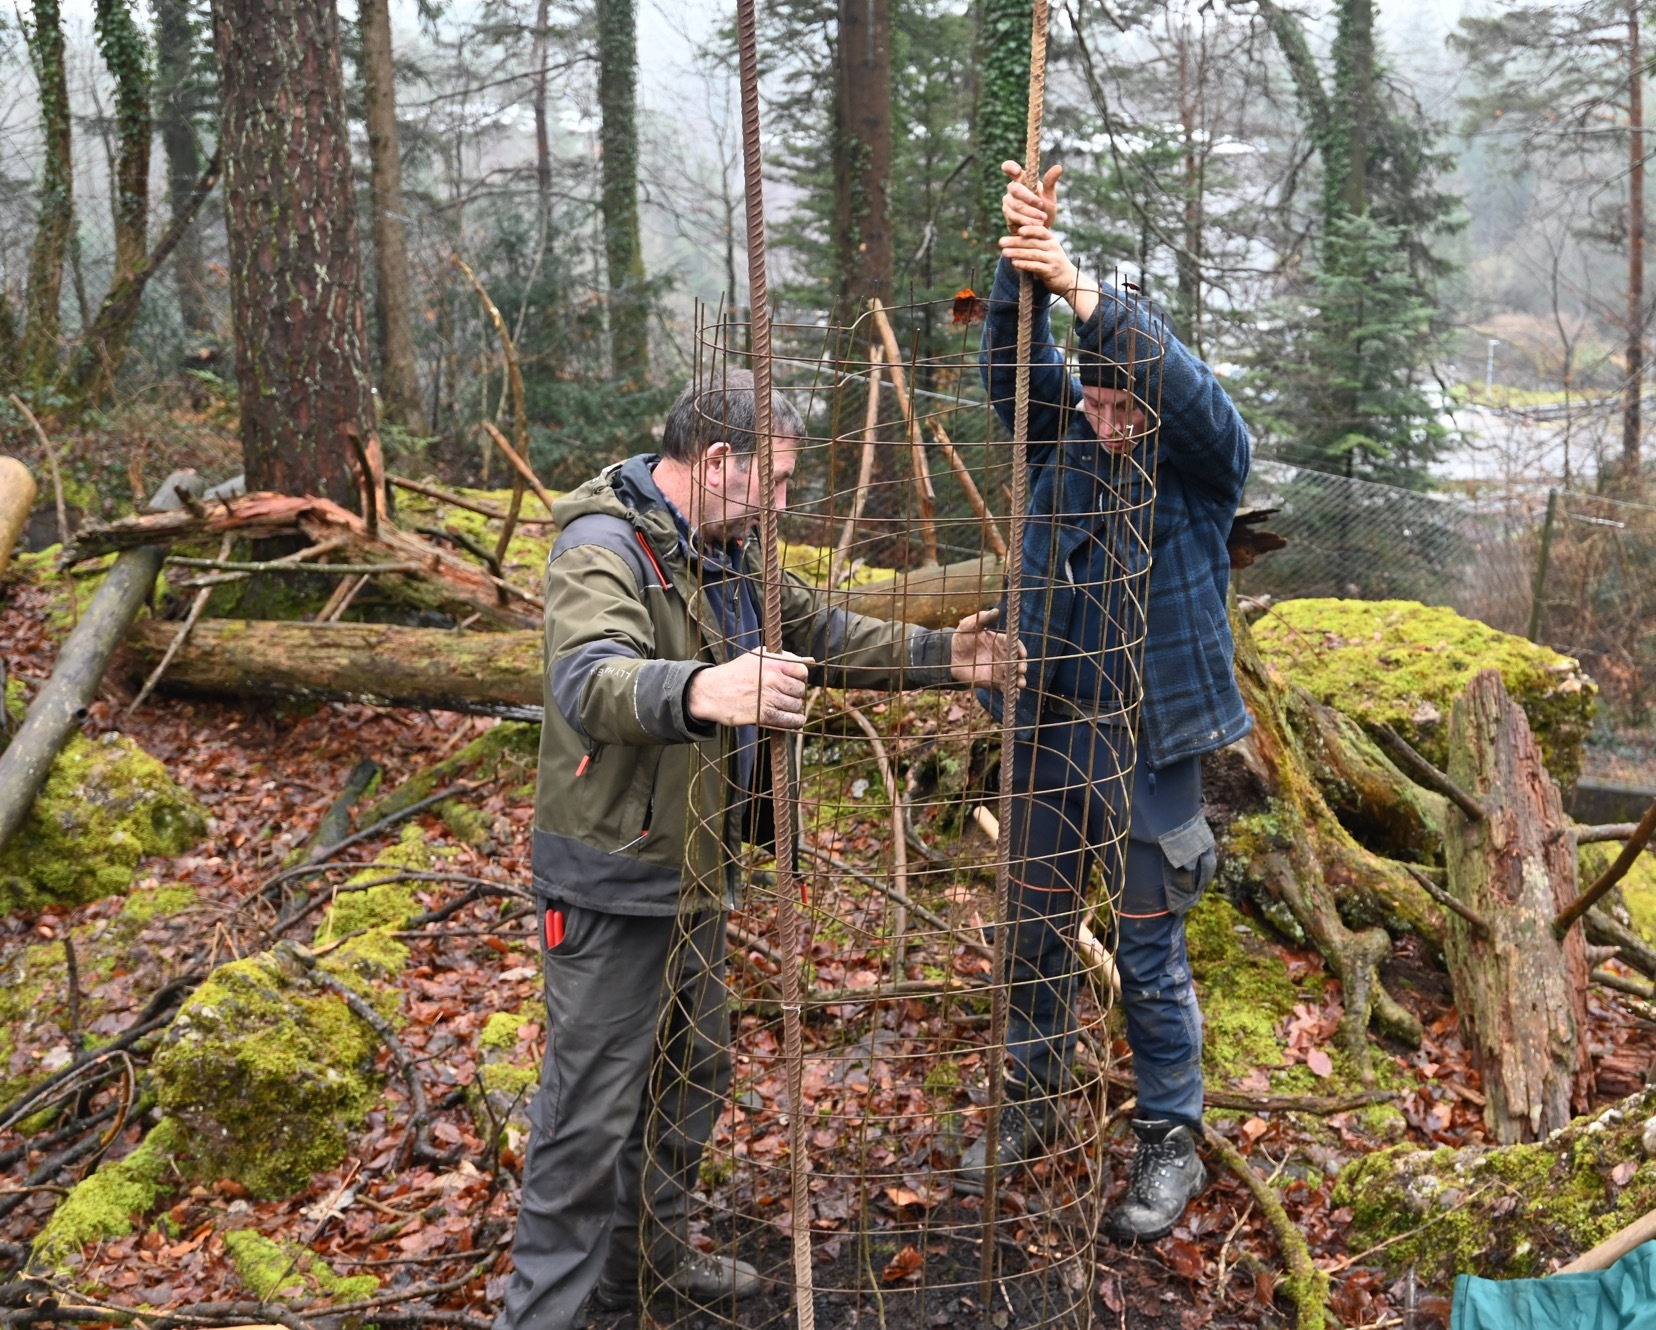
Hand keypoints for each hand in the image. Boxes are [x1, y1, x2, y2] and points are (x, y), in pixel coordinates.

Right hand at [687, 649, 814, 729]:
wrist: (711, 692)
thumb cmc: (734, 673)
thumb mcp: (754, 657)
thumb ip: (778, 658)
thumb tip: (801, 662)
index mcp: (773, 662)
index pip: (801, 671)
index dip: (801, 678)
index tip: (796, 682)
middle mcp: (773, 679)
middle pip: (800, 690)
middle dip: (796, 694)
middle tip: (787, 696)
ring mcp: (769, 697)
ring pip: (796, 706)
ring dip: (793, 709)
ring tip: (786, 708)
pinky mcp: (764, 715)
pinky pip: (790, 720)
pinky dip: (795, 722)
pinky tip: (795, 721)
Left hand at [948, 608, 1027, 691]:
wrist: (949, 657)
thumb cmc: (960, 638)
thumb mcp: (968, 625)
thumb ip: (982, 618)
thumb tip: (996, 610)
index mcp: (1000, 641)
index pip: (1014, 645)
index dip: (1020, 649)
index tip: (1021, 653)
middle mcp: (1003, 655)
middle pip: (1017, 661)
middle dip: (1021, 665)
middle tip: (1021, 669)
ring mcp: (999, 669)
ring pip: (1013, 675)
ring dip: (1019, 679)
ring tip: (1020, 683)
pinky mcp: (994, 681)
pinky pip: (1005, 687)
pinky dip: (1011, 691)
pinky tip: (1015, 694)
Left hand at [998, 222, 1080, 299]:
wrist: (1069, 280)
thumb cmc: (1053, 263)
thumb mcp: (1047, 250)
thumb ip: (1035, 244)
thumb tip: (1012, 239)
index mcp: (1051, 240)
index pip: (1040, 231)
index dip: (1030, 229)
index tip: (1018, 230)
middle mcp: (1053, 248)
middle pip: (1033, 242)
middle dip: (1015, 242)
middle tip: (1001, 242)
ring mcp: (1052, 259)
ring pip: (1033, 254)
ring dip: (1017, 253)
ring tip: (1004, 252)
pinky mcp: (1050, 271)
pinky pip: (1035, 266)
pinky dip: (1024, 264)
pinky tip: (1014, 263)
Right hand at [1000, 160, 1059, 231]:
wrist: (1040, 228)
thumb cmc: (1044, 208)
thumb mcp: (1050, 196)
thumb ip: (1050, 182)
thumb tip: (1059, 167)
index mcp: (1021, 179)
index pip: (1009, 168)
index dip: (1010, 167)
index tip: (1017, 170)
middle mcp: (1012, 189)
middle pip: (1016, 189)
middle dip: (1030, 198)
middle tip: (1042, 205)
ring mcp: (1007, 202)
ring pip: (1016, 205)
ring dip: (1031, 213)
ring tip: (1043, 219)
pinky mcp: (1007, 215)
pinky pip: (1015, 217)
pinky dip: (1027, 221)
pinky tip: (1036, 224)